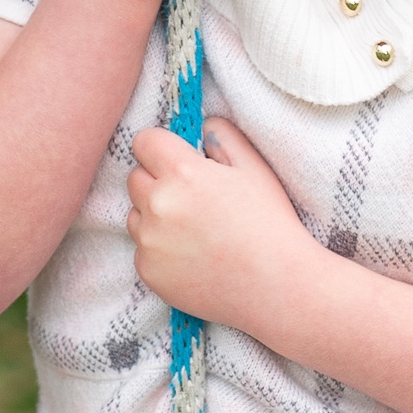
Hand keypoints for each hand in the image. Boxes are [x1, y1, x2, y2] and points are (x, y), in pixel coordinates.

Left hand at [126, 117, 325, 331]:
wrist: (277, 286)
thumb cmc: (269, 223)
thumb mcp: (254, 167)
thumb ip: (222, 135)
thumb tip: (200, 126)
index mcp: (182, 173)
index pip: (144, 142)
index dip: (161, 147)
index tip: (176, 159)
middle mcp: (158, 205)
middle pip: (136, 178)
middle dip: (157, 180)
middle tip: (192, 198)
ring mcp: (149, 242)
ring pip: (136, 214)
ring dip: (154, 215)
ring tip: (194, 230)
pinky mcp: (148, 271)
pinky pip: (142, 249)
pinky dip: (159, 250)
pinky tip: (193, 256)